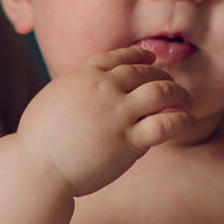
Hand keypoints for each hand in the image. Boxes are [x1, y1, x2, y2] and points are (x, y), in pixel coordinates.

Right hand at [14, 45, 192, 195]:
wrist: (37, 167)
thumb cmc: (38, 141)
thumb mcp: (53, 100)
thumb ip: (75, 91)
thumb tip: (85, 90)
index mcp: (83, 77)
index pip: (117, 57)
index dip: (138, 55)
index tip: (150, 58)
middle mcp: (103, 90)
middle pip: (143, 72)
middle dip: (162, 76)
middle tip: (172, 85)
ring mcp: (117, 114)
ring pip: (160, 92)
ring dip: (178, 93)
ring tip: (185, 101)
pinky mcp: (128, 141)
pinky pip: (164, 124)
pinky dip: (180, 119)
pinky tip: (186, 120)